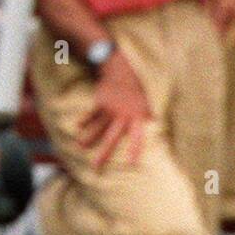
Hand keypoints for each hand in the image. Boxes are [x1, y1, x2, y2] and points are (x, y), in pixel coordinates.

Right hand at [77, 49, 149, 167]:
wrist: (121, 68)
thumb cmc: (137, 87)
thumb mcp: (148, 101)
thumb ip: (148, 114)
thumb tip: (157, 124)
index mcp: (138, 116)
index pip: (137, 137)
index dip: (134, 150)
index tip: (131, 164)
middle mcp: (123, 115)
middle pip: (112, 137)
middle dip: (104, 153)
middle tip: (96, 166)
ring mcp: (110, 109)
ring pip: (99, 127)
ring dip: (89, 138)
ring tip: (81, 147)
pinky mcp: (100, 102)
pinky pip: (91, 114)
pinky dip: (85, 120)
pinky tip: (78, 126)